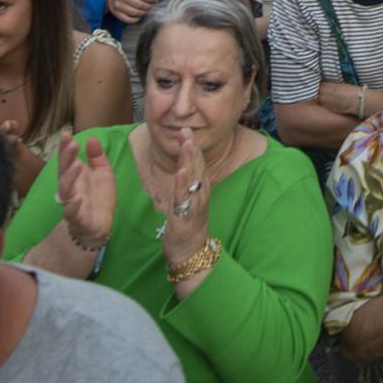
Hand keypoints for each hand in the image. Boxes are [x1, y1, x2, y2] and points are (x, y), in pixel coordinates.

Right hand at [55, 132, 116, 250]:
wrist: (100, 226)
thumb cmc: (98, 198)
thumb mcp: (103, 173)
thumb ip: (97, 157)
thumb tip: (92, 138)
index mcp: (75, 175)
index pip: (67, 159)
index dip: (65, 147)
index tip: (66, 133)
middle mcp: (70, 188)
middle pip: (64, 171)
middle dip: (66, 158)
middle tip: (72, 144)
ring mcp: (72, 203)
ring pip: (65, 190)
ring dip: (70, 177)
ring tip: (77, 165)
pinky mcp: (78, 218)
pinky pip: (72, 212)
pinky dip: (73, 206)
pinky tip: (77, 199)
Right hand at [107, 0, 160, 23]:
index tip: (155, 0)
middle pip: (140, 5)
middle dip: (149, 7)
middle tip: (152, 7)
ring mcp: (118, 5)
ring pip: (135, 13)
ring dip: (144, 13)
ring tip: (147, 11)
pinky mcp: (116, 13)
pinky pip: (128, 19)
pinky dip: (136, 19)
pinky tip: (139, 16)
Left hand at [161, 126, 211, 269]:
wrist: (190, 253)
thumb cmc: (188, 226)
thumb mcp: (189, 200)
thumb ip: (188, 184)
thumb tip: (185, 166)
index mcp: (200, 189)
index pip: (197, 164)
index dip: (192, 147)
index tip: (186, 130)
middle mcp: (200, 194)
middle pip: (197, 167)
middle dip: (191, 147)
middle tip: (186, 129)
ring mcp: (194, 205)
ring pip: (193, 179)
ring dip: (190, 160)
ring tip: (186, 143)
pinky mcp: (185, 217)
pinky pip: (184, 198)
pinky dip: (184, 183)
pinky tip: (182, 171)